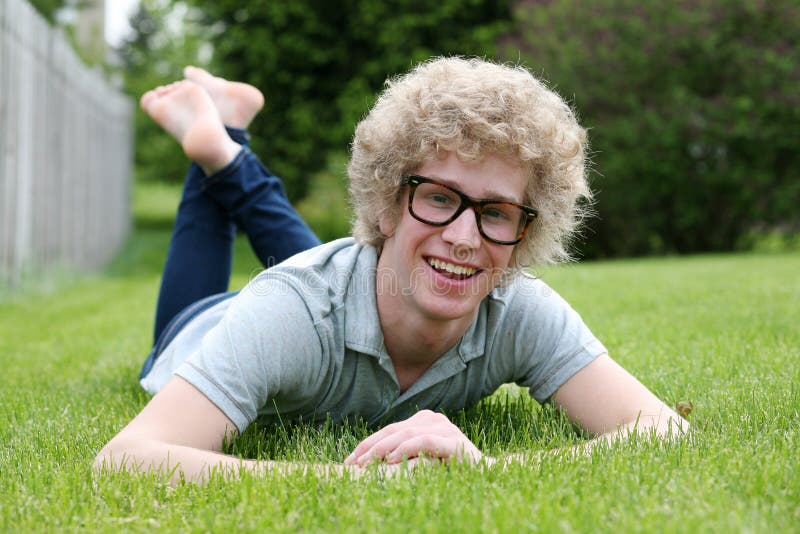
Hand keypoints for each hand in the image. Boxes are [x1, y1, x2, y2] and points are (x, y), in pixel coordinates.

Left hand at [343, 410, 482, 466]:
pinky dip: (405, 450)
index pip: (389, 430)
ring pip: (406, 434)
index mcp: (424, 420)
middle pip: (394, 430)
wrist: (487, 476)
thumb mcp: (422, 459)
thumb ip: (403, 454)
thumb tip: (369, 461)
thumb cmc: (450, 469)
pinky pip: (424, 442)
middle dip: (369, 447)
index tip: (349, 460)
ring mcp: (445, 428)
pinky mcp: (453, 442)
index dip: (367, 444)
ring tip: (365, 463)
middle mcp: (433, 419)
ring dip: (382, 449)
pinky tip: (391, 460)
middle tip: (351, 463)